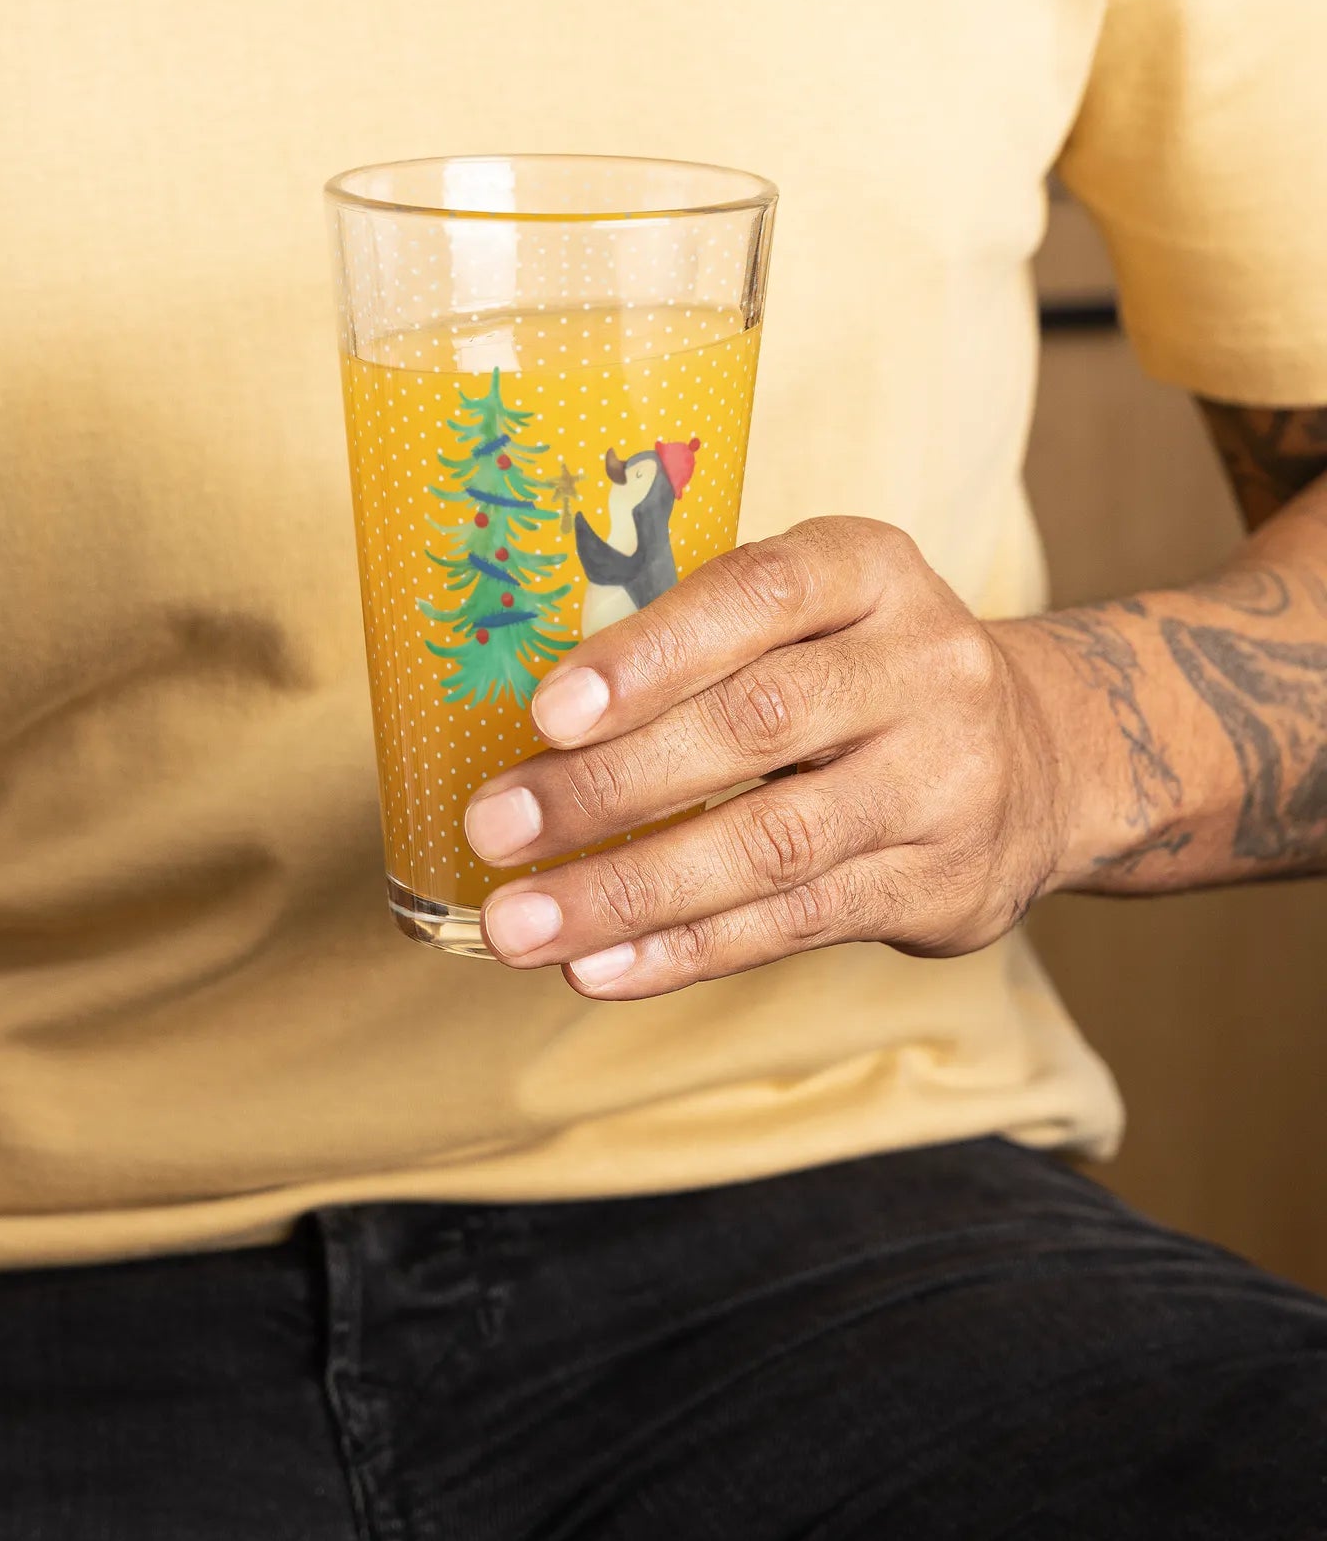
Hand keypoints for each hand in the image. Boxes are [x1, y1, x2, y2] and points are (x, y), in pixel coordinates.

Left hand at [463, 517, 1070, 997]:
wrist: (1045, 760)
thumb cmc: (859, 676)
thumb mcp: (809, 616)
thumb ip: (697, 649)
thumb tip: (526, 736)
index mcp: (869, 571)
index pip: (759, 595)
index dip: (650, 654)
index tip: (546, 710)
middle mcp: (921, 668)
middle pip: (754, 727)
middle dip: (608, 786)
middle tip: (494, 828)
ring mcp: (940, 782)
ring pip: (771, 844)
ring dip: (629, 891)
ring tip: (521, 924)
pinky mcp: (937, 885)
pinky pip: (794, 924)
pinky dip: (684, 950)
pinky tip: (597, 968)